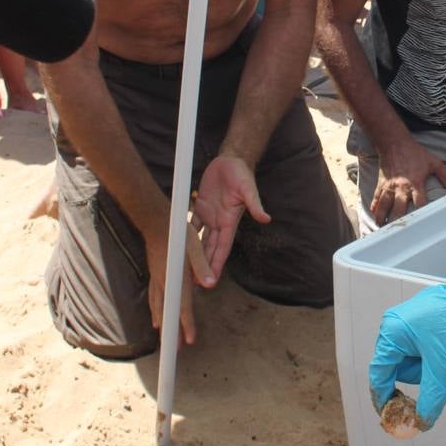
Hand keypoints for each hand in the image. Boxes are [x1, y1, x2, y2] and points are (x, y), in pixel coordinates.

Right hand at [146, 222, 208, 345]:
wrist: (155, 222)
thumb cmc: (177, 233)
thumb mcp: (194, 246)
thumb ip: (202, 266)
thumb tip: (211, 284)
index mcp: (177, 277)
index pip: (182, 305)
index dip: (186, 324)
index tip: (189, 340)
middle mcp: (165, 282)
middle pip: (168, 313)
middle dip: (172, 333)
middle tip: (175, 352)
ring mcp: (157, 280)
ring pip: (159, 308)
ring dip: (164, 325)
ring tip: (166, 340)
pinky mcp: (154, 276)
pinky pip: (154, 299)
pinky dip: (156, 312)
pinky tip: (156, 319)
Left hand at [192, 155, 268, 286]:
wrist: (231, 160)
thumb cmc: (241, 173)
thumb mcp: (248, 188)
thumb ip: (255, 204)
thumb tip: (266, 218)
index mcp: (230, 222)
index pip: (222, 248)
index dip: (216, 265)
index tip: (211, 281)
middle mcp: (219, 222)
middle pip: (210, 250)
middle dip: (204, 267)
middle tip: (195, 285)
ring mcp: (210, 216)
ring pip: (200, 241)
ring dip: (195, 256)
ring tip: (186, 271)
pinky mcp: (200, 206)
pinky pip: (192, 224)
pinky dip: (186, 235)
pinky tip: (179, 246)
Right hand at [368, 270, 445, 428]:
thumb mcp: (443, 368)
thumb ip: (430, 398)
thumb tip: (422, 423)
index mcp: (392, 333)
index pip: (379, 373)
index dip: (382, 397)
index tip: (389, 415)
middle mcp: (392, 324)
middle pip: (393, 366)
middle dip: (415, 374)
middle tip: (434, 373)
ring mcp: (402, 318)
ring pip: (404, 357)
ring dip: (422, 365)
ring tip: (442, 355)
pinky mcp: (414, 318)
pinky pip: (413, 345)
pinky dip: (426, 354)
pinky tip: (442, 346)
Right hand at [371, 136, 445, 224]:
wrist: (395, 143)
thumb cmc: (416, 153)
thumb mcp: (434, 162)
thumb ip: (445, 176)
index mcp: (415, 183)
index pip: (419, 203)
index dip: (421, 214)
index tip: (422, 225)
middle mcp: (402, 187)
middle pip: (399, 208)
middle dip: (398, 220)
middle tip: (399, 233)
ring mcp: (390, 185)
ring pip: (385, 204)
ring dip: (383, 216)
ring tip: (381, 227)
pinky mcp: (382, 183)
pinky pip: (377, 196)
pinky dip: (374, 205)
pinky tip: (373, 213)